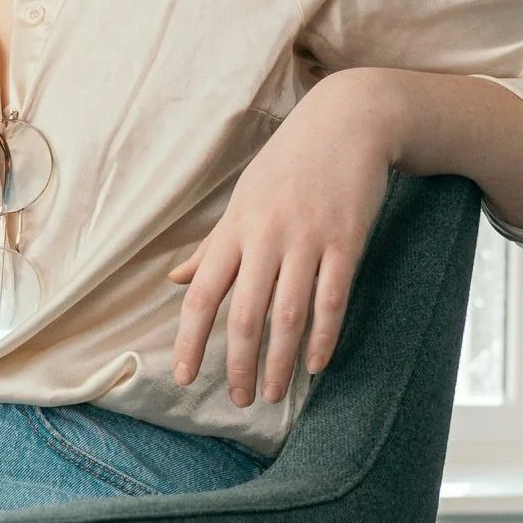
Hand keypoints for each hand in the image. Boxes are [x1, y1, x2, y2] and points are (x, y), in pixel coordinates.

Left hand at [168, 73, 395, 406]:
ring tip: (272, 394)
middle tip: (239, 400)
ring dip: (278, 361)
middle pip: (245, 314)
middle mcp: (265, 237)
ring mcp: (307, 239)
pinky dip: (322, 336)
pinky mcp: (346, 241)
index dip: (191, 339)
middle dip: (238, 363)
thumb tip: (175, 280)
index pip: (203, 294)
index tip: (183, 376)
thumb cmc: (288, 165)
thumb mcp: (243, 200)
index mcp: (235, 230)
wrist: (347, 122)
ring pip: (287, 313)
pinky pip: (333, 298)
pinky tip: (315, 365)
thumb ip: (213, 246)